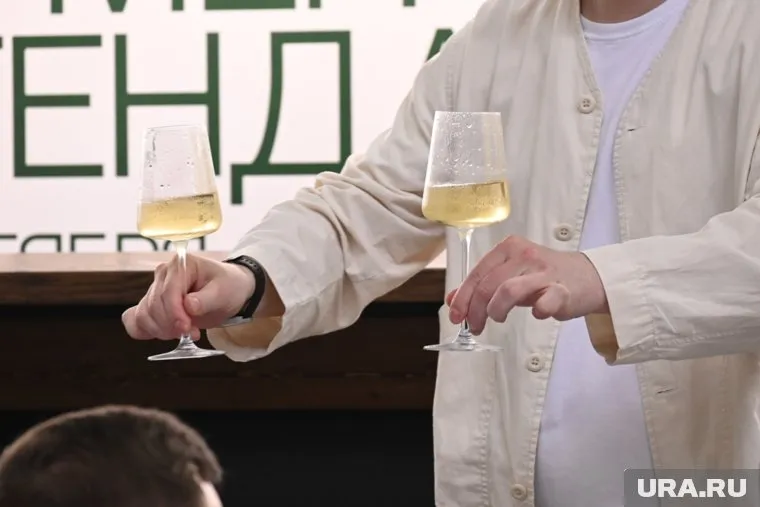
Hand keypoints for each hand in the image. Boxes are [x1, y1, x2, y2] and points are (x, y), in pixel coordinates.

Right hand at [122, 254, 255, 340]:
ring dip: (161, 330)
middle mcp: (163, 274)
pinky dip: (145, 331)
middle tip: (192, 333)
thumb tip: (189, 305)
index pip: (168, 291)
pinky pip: (134, 319)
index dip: (175, 313)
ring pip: (143, 314)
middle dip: (171, 325)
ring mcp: (154, 288)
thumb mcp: (224, 292)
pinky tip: (163, 334)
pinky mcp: (151, 303)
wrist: (228, 291)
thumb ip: (206, 299)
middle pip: (153, 305)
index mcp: (181, 265)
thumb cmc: (227, 287)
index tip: (187, 329)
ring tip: (185, 332)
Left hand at [447, 236, 607, 334]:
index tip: (456, 316)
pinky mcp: (563, 288)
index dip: (463, 297)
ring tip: (498, 318)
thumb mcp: (509, 275)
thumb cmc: (544, 277)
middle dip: (476, 309)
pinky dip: (538, 310)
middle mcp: (525, 255)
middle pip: (489, 284)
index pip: (477, 273)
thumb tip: (453, 300)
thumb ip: (482, 285)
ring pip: (509, 290)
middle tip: (476, 326)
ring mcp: (544, 271)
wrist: (588, 277)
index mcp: (509, 248)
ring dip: (496, 310)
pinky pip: (546, 300)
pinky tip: (537, 314)